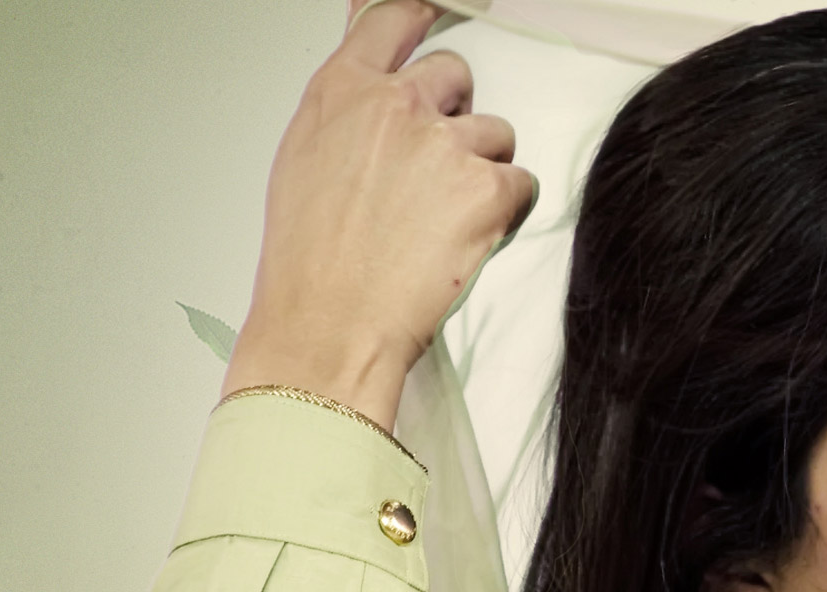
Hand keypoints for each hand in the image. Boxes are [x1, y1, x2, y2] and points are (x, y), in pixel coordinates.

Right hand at [221, 0, 535, 430]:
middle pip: (456, 74)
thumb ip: (348, 107)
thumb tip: (368, 78)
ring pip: (494, 133)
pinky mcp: (486, 189)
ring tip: (439, 221)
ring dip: (480, 171)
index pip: (394, 17)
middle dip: (454, 115)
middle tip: (432, 170)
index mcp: (343, 91)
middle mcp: (396, 105)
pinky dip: (504, 213)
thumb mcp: (306, 159)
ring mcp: (445, 144)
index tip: (436, 15)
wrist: (329, 326)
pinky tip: (465, 240)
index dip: (423, 16)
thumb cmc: (310, 261)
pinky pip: (520, 183)